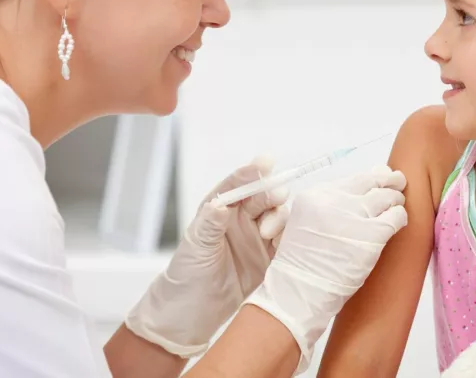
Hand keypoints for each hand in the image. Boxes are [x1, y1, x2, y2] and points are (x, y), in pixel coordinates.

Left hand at [125, 156, 288, 357]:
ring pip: (278, 217)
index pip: (238, 184)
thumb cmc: (186, 274)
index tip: (266, 162)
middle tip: (275, 197)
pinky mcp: (268, 259)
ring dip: (279, 218)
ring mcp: (257, 238)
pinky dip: (289, 238)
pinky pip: (286, 242)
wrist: (192, 313)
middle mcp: (241, 220)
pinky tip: (283, 243)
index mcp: (220, 210)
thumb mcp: (195, 247)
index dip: (253, 172)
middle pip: (263, 197)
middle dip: (271, 193)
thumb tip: (221, 204)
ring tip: (268, 232)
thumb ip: (209, 224)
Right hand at [244, 165, 407, 372]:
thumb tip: (364, 187)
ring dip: (396, 200)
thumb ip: (331, 205)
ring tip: (397, 205)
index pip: (354, 178)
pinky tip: (398, 222)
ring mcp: (353, 217)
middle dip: (389, 181)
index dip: (372, 176)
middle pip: (372, 181)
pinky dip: (400, 217)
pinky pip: (396, 217)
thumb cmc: (305, 264)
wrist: (300, 292)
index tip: (382, 177)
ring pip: (387, 196)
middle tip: (399, 183)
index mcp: (315, 195)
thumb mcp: (306, 222)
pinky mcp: (371, 235)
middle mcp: (334, 201)